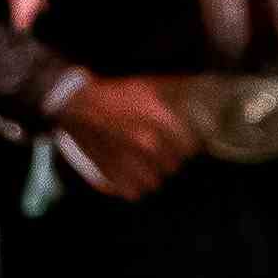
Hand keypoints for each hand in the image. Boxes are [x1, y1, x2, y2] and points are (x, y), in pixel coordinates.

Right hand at [48, 71, 204, 200]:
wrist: (77, 105)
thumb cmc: (114, 94)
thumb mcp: (146, 87)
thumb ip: (175, 90)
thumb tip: (200, 85)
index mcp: (159, 122)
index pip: (190, 147)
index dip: (188, 147)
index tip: (184, 146)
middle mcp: (147, 144)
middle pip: (174, 166)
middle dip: (171, 161)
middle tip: (164, 156)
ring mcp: (129, 161)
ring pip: (155, 182)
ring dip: (153, 176)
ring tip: (149, 169)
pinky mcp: (111, 173)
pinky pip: (133, 192)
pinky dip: (134, 187)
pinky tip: (133, 179)